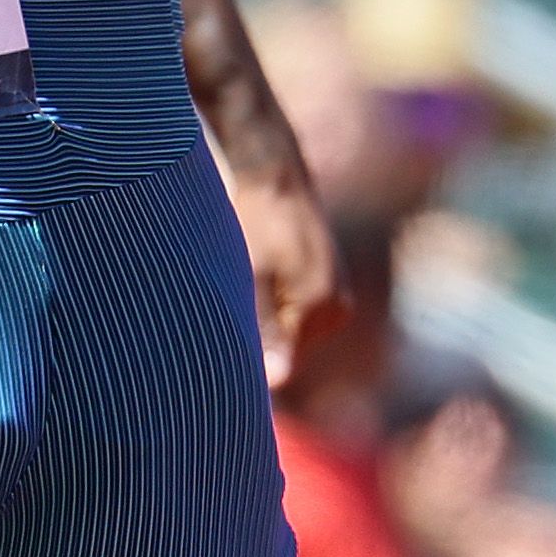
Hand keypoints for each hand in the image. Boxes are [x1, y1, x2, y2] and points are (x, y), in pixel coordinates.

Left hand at [228, 152, 334, 385]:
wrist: (273, 174)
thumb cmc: (255, 220)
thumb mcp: (252, 275)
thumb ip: (265, 328)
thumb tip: (278, 382)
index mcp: (323, 308)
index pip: (281, 364)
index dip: (247, 356)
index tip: (218, 340)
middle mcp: (337, 308)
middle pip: (287, 350)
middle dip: (256, 336)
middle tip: (224, 302)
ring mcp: (336, 298)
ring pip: (289, 333)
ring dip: (263, 320)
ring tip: (244, 283)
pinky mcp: (328, 287)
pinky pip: (294, 314)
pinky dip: (272, 306)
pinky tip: (258, 278)